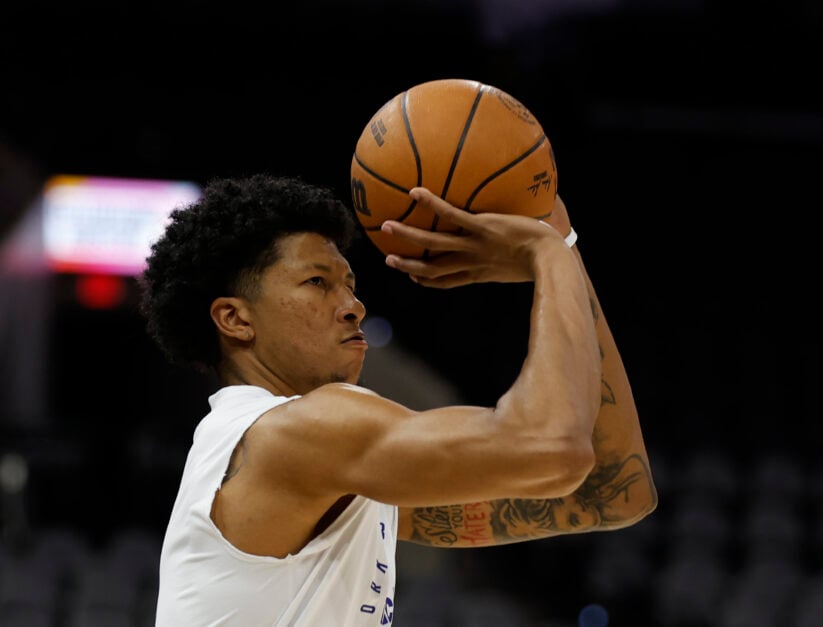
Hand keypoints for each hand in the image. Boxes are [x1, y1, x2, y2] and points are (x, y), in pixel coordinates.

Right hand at [380, 187, 568, 287]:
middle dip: (408, 265)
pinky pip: (451, 215)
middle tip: (389, 259)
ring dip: (407, 235)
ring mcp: (474, 246)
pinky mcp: (481, 228)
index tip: (414, 277)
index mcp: (479, 274)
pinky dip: (432, 204)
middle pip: (432, 269)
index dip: (428, 281)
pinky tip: (416, 191)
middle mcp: (471, 263)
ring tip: (386, 226)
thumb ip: (513, 258)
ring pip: (433, 244)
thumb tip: (521, 246)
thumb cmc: (546, 262)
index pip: (448, 282)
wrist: (551, 259)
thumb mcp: (524, 266)